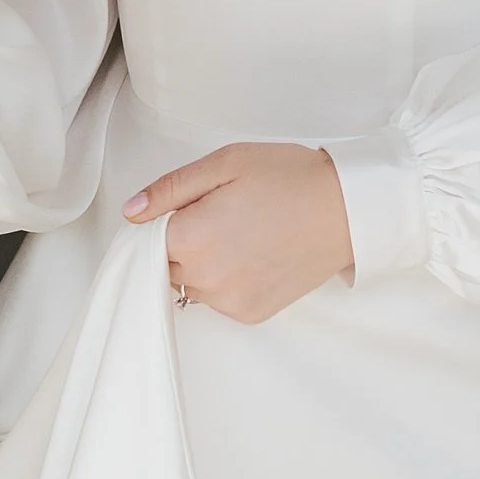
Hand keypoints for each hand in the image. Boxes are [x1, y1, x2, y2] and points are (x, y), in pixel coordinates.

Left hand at [122, 142, 353, 322]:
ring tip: (239, 233)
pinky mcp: (251, 313)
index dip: (162, 220)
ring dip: (201, 264)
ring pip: (190, 285)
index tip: (186, 207)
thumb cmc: (289, 179)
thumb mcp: (223, 164)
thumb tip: (132, 212)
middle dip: (180, 243)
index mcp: (191, 239)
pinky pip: (219, 299)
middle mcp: (205, 279)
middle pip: (166, 266)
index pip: (146, 240)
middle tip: (218, 214)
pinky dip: (225, 280)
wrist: (347, 210)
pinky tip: (252, 254)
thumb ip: (170, 190)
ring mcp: (229, 301)